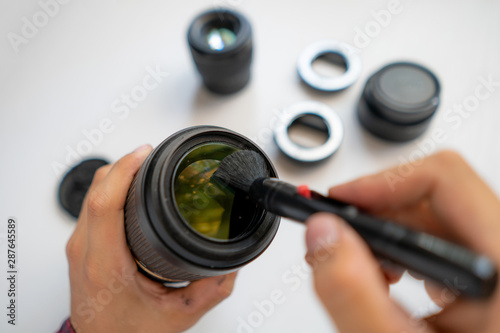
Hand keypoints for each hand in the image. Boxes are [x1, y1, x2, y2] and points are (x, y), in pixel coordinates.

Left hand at [66, 145, 236, 332]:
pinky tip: (130, 185)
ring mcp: (79, 245)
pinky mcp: (81, 243)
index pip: (104, 204)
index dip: (124, 170)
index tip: (145, 154)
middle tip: (152, 155)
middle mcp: (86, 251)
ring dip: (118, 172)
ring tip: (144, 165)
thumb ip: (211, 289)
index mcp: (106, 265)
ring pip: (92, 190)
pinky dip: (112, 185)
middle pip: (97, 188)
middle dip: (126, 163)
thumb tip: (232, 263)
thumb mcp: (178, 316)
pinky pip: (92, 202)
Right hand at [305, 151, 499, 332]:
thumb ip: (352, 294)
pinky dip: (403, 253)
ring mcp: (498, 269)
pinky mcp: (485, 279)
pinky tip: (389, 282)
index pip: (444, 179)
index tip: (338, 205)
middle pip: (436, 196)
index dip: (382, 183)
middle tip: (338, 242)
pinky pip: (442, 242)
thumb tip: (322, 237)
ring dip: (387, 237)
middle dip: (375, 215)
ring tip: (363, 272)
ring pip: (436, 218)